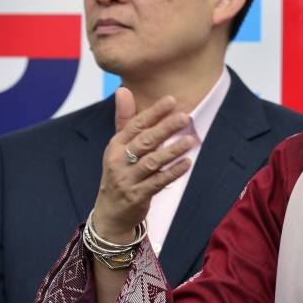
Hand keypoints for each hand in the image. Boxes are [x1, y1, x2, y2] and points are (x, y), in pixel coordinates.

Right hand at [91, 88, 196, 241]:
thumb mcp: (118, 147)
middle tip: (185, 117)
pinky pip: (157, 182)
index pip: (135, 125)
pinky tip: (187, 163)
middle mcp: (118, 161)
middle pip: (144, 141)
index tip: (172, 100)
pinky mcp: (137, 196)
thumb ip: (124, 119)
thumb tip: (122, 89)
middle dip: (165, 128)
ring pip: (152, 162)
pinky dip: (172, 172)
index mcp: (115, 145)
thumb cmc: (119, 173)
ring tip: (191, 140)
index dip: (154, 112)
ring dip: (172, 150)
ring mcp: (127, 179)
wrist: (110, 212)